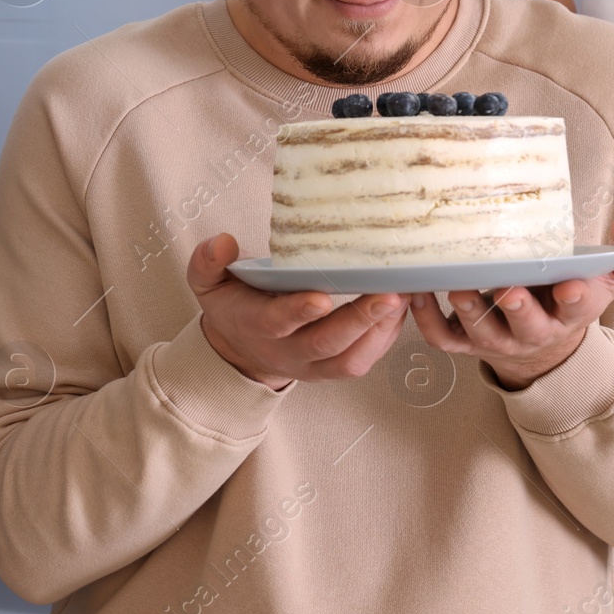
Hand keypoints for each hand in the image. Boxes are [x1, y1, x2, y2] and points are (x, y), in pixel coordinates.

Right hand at [188, 233, 408, 389]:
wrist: (242, 350)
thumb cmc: (232, 305)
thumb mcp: (208, 283)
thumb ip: (208, 262)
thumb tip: (222, 243)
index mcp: (256, 326)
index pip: (276, 322)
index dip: (298, 311)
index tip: (321, 296)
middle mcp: (288, 351)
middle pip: (325, 345)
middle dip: (359, 321)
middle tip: (389, 294)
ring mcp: (314, 365)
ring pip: (351, 360)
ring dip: (381, 331)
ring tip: (405, 296)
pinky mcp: (334, 369)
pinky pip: (365, 361)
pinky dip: (387, 337)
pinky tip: (403, 307)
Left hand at [409, 214, 613, 389]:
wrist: (541, 340)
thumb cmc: (569, 293)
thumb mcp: (608, 277)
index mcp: (570, 313)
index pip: (578, 309)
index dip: (576, 298)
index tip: (572, 286)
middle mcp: (532, 330)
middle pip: (526, 325)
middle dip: (518, 308)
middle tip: (508, 289)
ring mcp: (495, 339)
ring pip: (481, 330)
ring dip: (468, 310)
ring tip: (455, 285)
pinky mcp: (464, 342)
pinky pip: (442, 337)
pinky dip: (426, 319)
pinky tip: (416, 292)